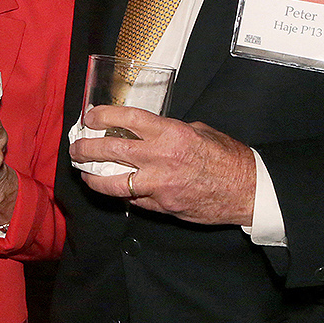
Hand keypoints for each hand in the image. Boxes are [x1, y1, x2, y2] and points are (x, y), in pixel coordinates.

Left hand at [72, 106, 255, 225]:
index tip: (90, 116)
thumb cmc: (227, 157)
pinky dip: (121, 194)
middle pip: (112, 151)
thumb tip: (148, 132)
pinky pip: (134, 200)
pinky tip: (112, 189)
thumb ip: (171, 131)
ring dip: (93, 178)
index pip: (128, 120)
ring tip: (84, 173)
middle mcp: (160, 158)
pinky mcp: (162, 206)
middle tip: (76, 148)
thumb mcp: (199, 131)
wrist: (247, 190)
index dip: (104, 116)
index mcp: (171, 134)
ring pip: (113, 183)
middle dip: (87, 148)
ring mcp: (159, 185)